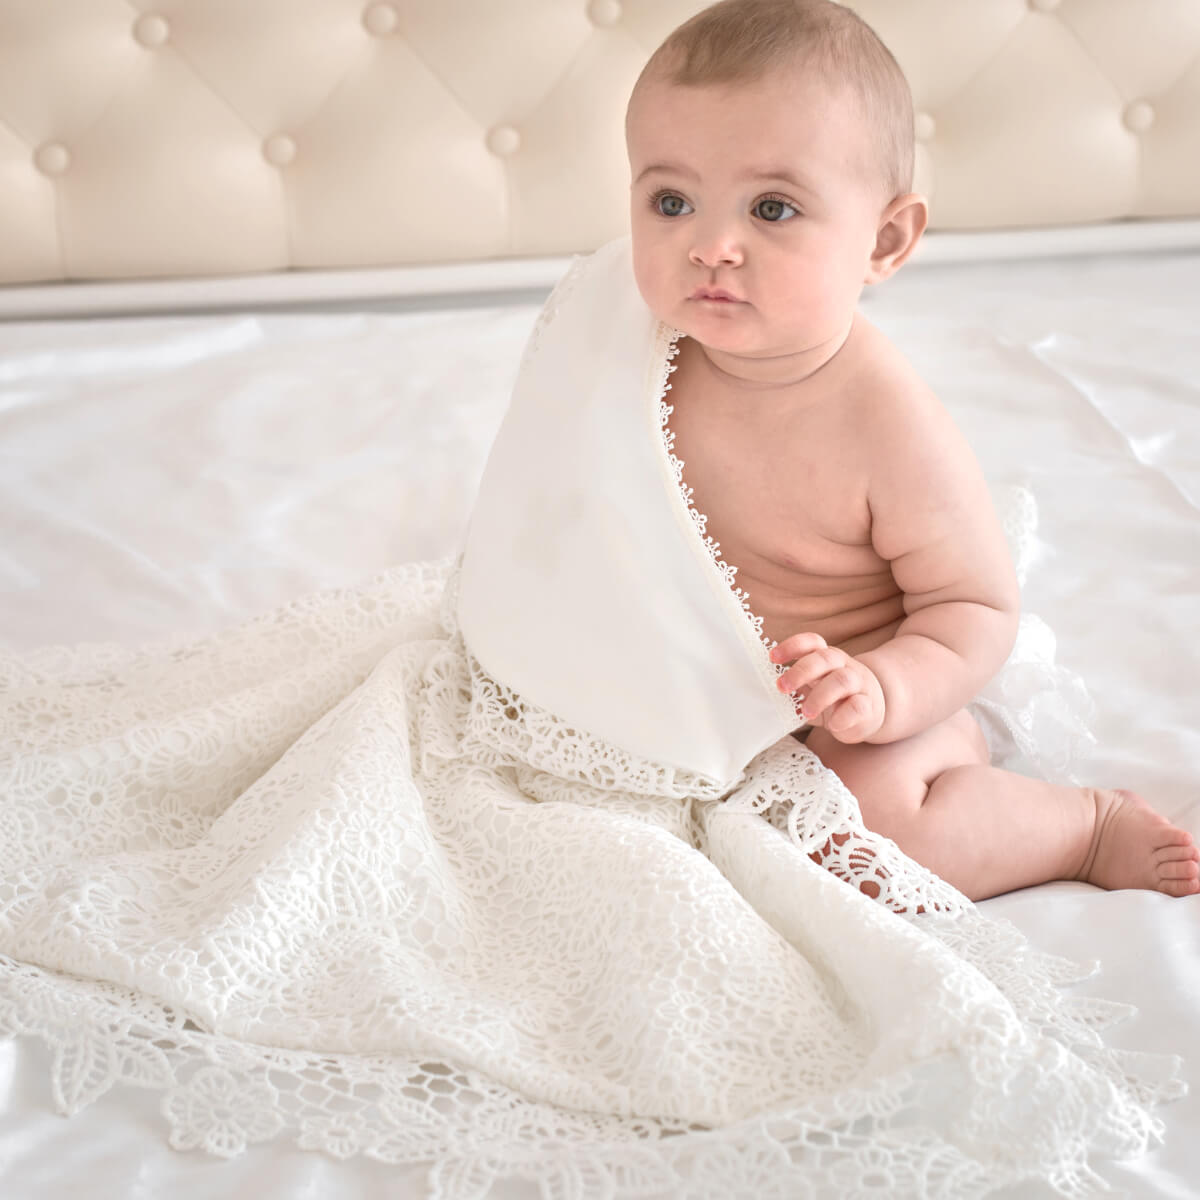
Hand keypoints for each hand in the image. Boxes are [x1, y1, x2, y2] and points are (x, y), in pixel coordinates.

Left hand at [769, 632, 884, 743]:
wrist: (871, 711)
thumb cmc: (833, 698)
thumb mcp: (813, 688)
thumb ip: (794, 687)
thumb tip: (761, 692)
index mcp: (826, 658)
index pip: (812, 642)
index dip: (792, 646)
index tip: (773, 658)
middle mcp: (843, 666)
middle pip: (825, 658)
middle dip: (801, 671)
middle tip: (782, 687)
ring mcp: (859, 685)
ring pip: (842, 680)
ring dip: (820, 696)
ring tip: (805, 712)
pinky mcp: (869, 707)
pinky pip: (859, 706)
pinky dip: (844, 715)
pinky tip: (833, 725)